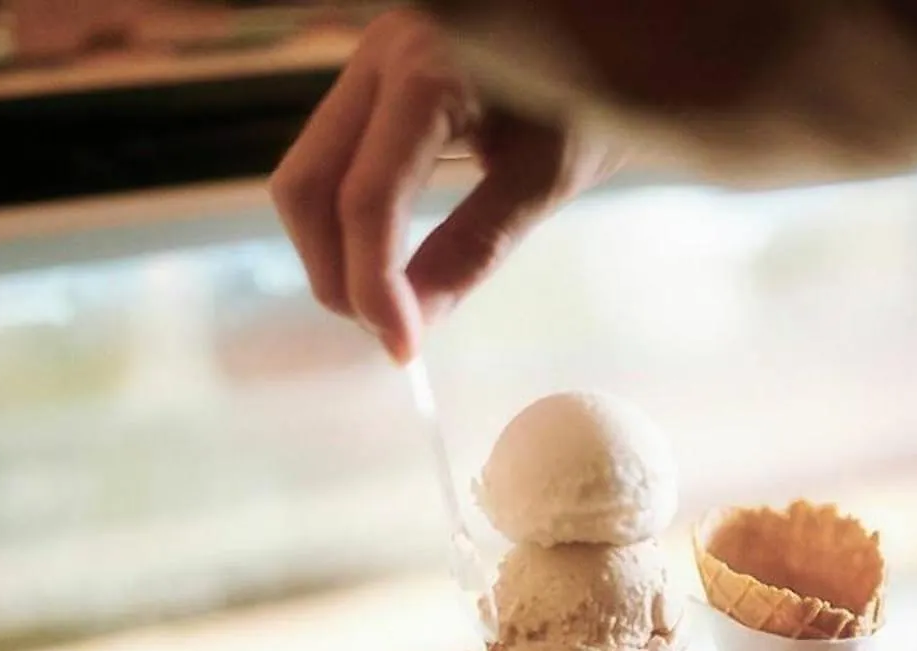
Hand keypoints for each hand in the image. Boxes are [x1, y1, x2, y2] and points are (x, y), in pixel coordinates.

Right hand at [269, 9, 616, 362]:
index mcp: (427, 69)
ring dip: (332, 250)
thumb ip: (474, 247)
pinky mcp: (371, 83)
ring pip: (306, 175)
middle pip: (308, 185)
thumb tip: (413, 323)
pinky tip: (383, 259)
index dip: (373, 284)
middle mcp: (380, 55)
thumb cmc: (594, 94)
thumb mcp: (545, 177)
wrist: (609, 35)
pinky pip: (329, 162)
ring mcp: (368, 64)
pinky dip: (344, 220)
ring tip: (387, 301)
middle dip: (335, 271)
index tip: (401, 348)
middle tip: (386, 329)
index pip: (367, 196)